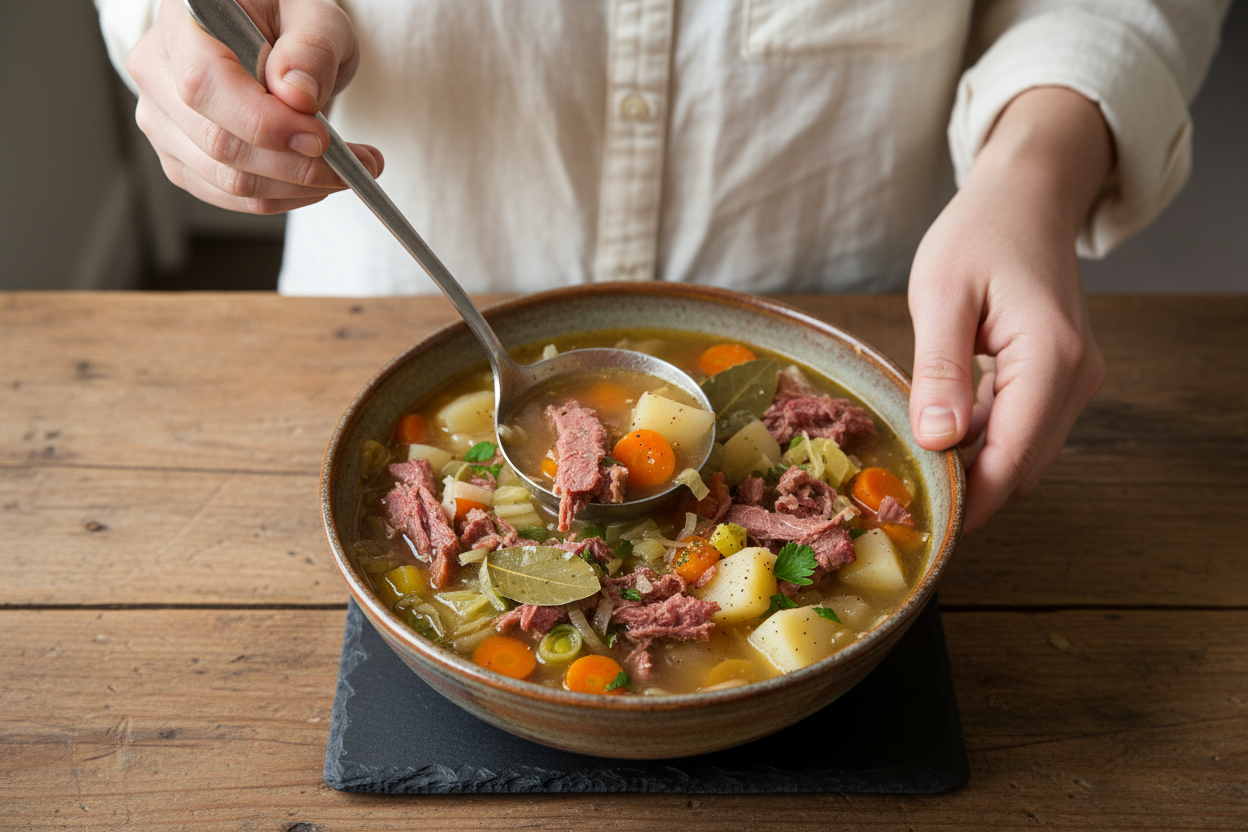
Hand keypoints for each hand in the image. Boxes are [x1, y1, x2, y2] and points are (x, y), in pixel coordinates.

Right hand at [125, 0, 382, 213]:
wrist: (264, 35)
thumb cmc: (287, 18)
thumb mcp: (315, 15)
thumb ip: (310, 48)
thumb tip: (298, 95)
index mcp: (182, 23)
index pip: (206, 85)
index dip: (265, 123)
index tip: (321, 139)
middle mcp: (157, 72)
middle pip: (219, 144)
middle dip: (298, 166)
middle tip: (359, 163)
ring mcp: (162, 120)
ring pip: (228, 181)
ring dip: (298, 188)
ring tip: (348, 171)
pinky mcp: (180, 158)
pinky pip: (230, 196)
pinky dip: (282, 197)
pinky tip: (315, 180)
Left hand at [908, 87, 1111, 533]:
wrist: (1026, 197)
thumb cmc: (979, 235)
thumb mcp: (942, 295)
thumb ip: (941, 371)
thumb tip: (938, 441)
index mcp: (1050, 359)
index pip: (1013, 459)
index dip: (971, 502)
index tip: (925, 525)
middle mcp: (1076, 377)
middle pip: (1023, 466)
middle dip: (971, 491)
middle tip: (907, 502)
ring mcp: (1074, 379)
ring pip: (1024, 452)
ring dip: (976, 466)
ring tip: (915, 468)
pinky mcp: (1061, 377)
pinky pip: (1022, 427)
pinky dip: (985, 440)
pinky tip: (941, 430)